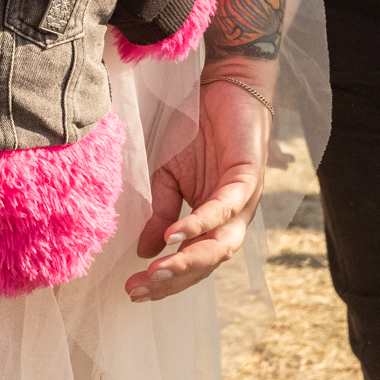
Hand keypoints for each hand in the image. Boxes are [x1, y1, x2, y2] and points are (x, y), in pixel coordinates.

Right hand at [129, 74, 266, 301]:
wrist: (224, 89)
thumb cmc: (197, 133)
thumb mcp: (167, 176)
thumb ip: (161, 212)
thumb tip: (144, 252)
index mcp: (212, 224)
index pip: (190, 262)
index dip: (164, 281)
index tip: (132, 290)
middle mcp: (231, 220)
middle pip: (206, 264)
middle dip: (173, 280)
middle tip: (139, 289)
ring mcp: (242, 201)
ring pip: (220, 245)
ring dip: (189, 262)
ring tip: (158, 273)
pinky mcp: (247, 177)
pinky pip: (224, 208)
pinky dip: (200, 223)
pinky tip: (175, 235)